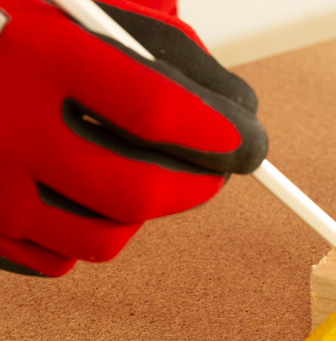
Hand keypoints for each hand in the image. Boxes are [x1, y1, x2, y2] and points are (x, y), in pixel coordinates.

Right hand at [0, 0, 267, 275]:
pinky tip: (83, 191)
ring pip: (107, 237)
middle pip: (141, 192)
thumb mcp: (91, 8)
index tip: (248, 141)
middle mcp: (9, 126)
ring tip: (140, 169)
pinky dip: (88, 229)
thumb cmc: (24, 30)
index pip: (159, 110)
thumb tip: (237, 107)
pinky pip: (60, 257)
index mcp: (40, 54)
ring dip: (144, 209)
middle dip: (201, 185)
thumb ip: (165, 47)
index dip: (221, 134)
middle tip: (220, 168)